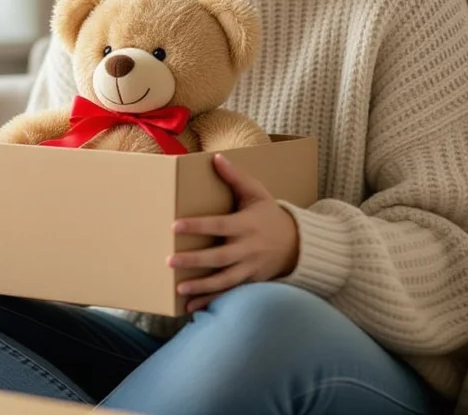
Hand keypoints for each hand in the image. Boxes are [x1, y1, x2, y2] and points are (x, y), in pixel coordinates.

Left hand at [168, 153, 299, 312]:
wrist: (297, 243)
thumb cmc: (269, 214)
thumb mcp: (256, 192)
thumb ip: (235, 177)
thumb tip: (215, 158)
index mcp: (246, 224)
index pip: (218, 225)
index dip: (197, 225)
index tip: (174, 225)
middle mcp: (248, 248)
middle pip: (219, 257)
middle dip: (195, 260)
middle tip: (170, 261)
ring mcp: (250, 268)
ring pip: (224, 280)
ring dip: (202, 287)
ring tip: (180, 289)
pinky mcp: (250, 282)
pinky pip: (229, 293)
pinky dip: (211, 301)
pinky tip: (191, 308)